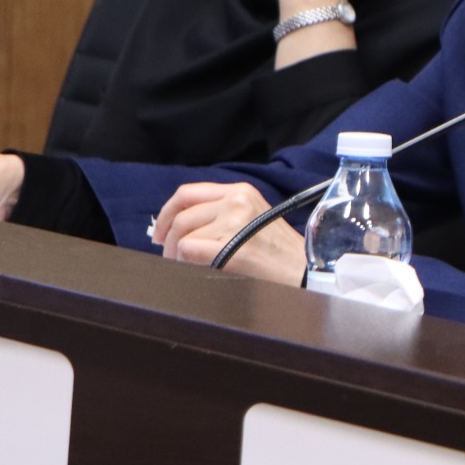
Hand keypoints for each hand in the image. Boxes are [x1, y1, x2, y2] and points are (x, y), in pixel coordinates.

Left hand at [152, 181, 304, 284]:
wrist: (304, 273)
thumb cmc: (279, 253)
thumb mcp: (253, 218)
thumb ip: (222, 214)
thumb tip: (180, 227)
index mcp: (241, 191)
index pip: (188, 193)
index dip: (167, 213)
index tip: (160, 232)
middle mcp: (236, 201)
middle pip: (181, 215)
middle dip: (168, 239)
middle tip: (170, 257)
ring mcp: (234, 222)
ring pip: (182, 234)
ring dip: (176, 254)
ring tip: (185, 267)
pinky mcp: (230, 247)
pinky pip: (188, 249)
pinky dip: (184, 262)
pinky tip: (195, 270)